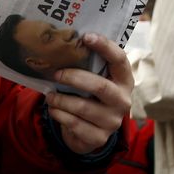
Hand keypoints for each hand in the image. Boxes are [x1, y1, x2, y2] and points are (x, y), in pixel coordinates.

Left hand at [46, 33, 132, 153]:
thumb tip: (61, 46)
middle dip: (73, 78)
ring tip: (49, 95)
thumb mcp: (92, 83)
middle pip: (99, 86)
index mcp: (124, 81)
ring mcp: (112, 121)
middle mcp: (123, 100)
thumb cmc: (89, 100)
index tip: (86, 36)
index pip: (120, 60)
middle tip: (55, 73)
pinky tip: (53, 109)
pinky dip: (59, 114)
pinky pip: (74, 123)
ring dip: (60, 100)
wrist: (89, 134)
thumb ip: (86, 68)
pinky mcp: (99, 137)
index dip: (105, 47)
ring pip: (82, 107)